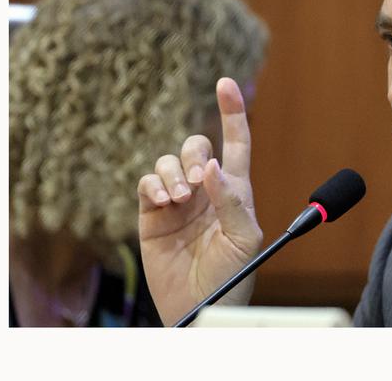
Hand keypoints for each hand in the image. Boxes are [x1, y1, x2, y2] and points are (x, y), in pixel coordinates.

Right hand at [137, 77, 262, 324]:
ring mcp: (177, 201)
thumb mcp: (244, 239)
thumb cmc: (231, 277)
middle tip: (194, 185)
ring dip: (172, 173)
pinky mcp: (151, 214)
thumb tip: (212, 168)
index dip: (232, 113)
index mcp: (234, 191)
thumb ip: (231, 201)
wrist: (198, 308)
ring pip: (168, 162)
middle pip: (196, 146)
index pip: (236, 144)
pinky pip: (147, 183)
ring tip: (178, 200)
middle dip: (193, 154)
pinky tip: (162, 202)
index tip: (225, 83)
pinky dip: (153, 185)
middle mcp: (205, 190)